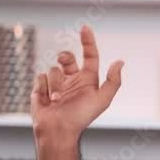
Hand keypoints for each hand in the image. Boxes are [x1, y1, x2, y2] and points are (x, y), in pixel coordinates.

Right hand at [30, 25, 123, 141]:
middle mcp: (72, 80)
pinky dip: (43, 87)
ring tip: (58, 99)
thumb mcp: (102, 100)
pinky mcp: (40, 88)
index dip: (88, 41)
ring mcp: (56, 84)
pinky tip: (47, 100)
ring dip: (55, 83)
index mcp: (87, 80)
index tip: (85, 28)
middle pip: (67, 57)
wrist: (57, 131)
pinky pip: (40, 76)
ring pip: (53, 69)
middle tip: (63, 61)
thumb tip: (120, 62)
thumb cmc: (81, 118)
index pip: (89, 56)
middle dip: (65, 56)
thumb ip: (112, 81)